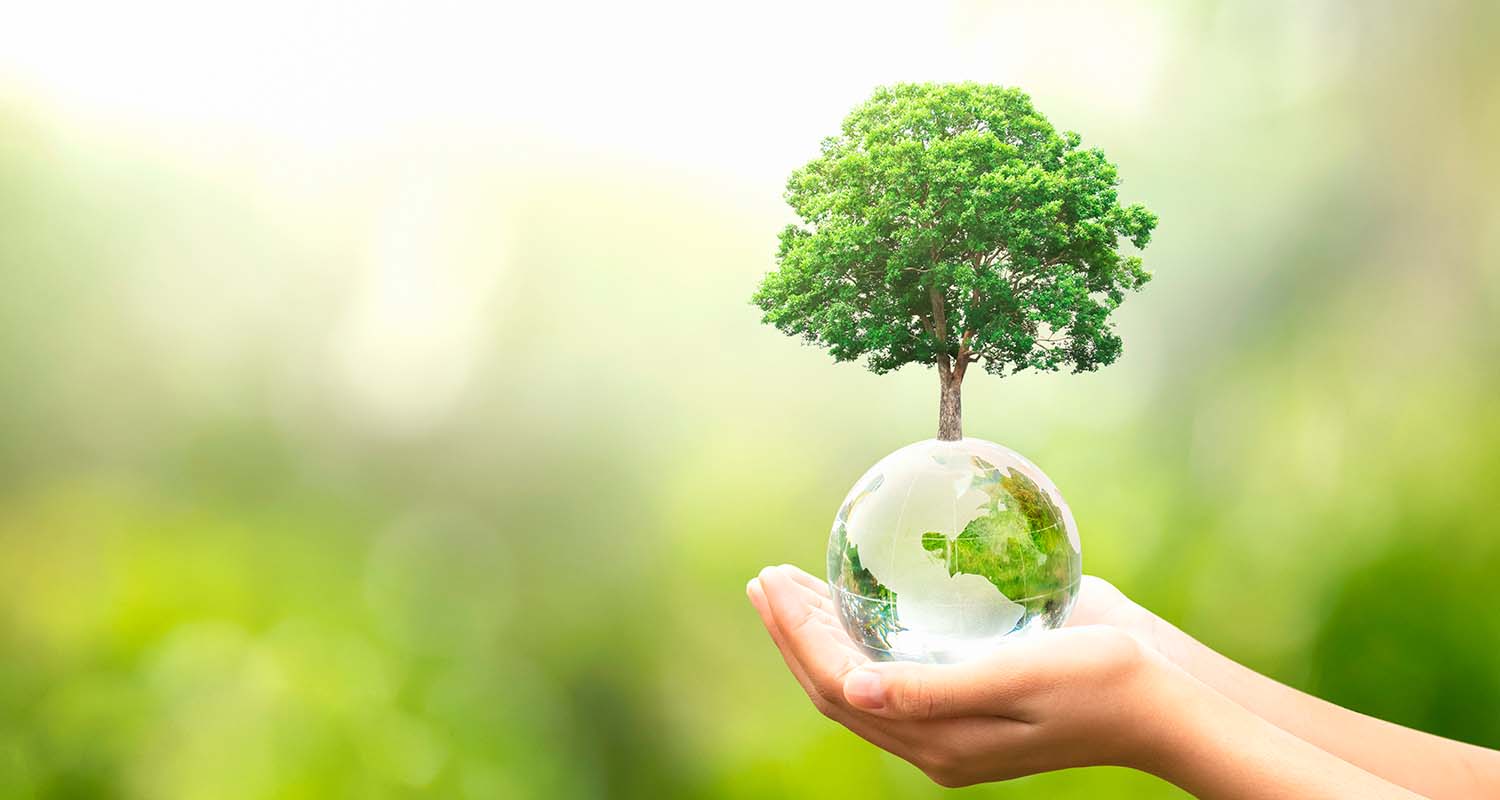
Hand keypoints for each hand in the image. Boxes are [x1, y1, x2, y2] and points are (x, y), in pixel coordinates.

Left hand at [745, 564, 1188, 786]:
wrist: (1167, 701)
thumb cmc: (1102, 679)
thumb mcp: (1018, 677)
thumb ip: (934, 688)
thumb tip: (852, 685)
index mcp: (939, 741)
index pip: (838, 685)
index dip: (797, 636)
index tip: (773, 582)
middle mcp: (935, 741)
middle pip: (838, 687)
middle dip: (795, 634)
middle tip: (767, 578)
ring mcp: (951, 727)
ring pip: (860, 683)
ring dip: (821, 636)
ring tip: (792, 587)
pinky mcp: (969, 702)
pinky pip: (893, 675)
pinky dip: (861, 640)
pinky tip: (856, 605)